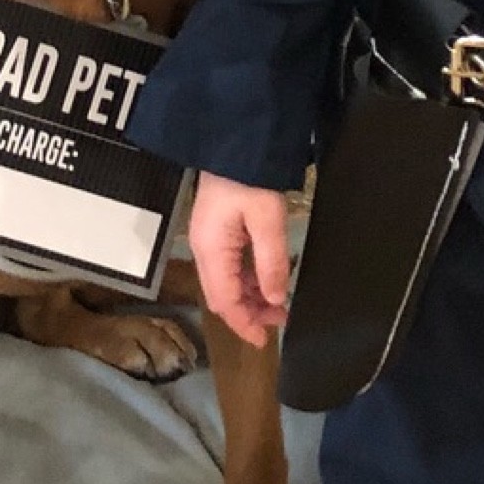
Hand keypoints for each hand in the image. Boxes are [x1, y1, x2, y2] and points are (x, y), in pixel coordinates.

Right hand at [188, 172, 290, 347]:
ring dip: (250, 297)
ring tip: (278, 303)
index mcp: (212, 250)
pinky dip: (247, 279)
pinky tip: (266, 279)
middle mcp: (203, 250)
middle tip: (279, 321)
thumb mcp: (268, 220)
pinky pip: (229, 266)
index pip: (225, 301)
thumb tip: (275, 298)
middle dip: (248, 313)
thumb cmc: (249, 178)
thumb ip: (271, 262)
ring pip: (225, 283)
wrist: (234, 142)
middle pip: (221, 296)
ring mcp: (207, 240)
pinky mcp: (215, 231)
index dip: (244, 325)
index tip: (265, 341)